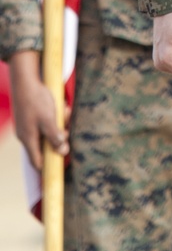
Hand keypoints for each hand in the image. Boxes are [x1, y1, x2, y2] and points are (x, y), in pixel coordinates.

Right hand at [8, 50, 68, 170]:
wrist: (25, 80)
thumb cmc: (36, 100)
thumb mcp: (48, 119)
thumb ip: (54, 136)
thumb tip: (63, 152)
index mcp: (29, 139)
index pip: (37, 162)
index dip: (48, 168)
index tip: (60, 170)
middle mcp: (26, 135)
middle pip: (45, 146)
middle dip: (59, 140)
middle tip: (67, 129)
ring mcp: (28, 126)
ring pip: (47, 132)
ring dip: (59, 126)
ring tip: (66, 113)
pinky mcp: (31, 117)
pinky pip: (45, 123)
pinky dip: (55, 118)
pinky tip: (63, 108)